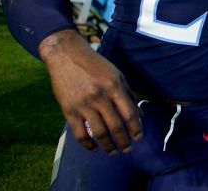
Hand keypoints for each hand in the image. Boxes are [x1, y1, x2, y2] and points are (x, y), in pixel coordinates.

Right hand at [39, 30, 142, 154]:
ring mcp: (83, 104)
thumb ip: (128, 94)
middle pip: (115, 126)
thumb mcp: (116, 74)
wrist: (66, 56)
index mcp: (114, 86)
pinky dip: (87, 144)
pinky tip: (94, 148)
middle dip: (124, 141)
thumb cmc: (95, 65)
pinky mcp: (68, 110)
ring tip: (113, 152)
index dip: (136, 129)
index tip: (139, 138)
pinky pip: (79, 134)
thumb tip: (140, 116)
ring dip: (108, 147)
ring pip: (98, 133)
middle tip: (127, 149)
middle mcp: (100, 96)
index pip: (129, 113)